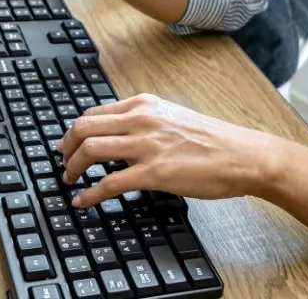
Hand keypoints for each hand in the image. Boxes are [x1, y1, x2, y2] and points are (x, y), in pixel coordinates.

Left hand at [60, 94, 282, 207]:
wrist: (244, 155)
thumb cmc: (214, 141)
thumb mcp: (173, 117)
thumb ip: (145, 122)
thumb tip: (120, 136)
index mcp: (144, 105)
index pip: (94, 112)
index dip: (74, 131)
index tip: (67, 144)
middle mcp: (141, 120)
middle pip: (84, 127)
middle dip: (66, 147)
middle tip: (63, 162)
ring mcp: (146, 145)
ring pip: (90, 150)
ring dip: (72, 167)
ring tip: (70, 180)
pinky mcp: (154, 172)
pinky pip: (108, 183)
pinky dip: (89, 194)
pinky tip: (82, 201)